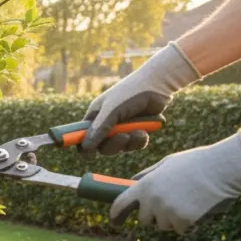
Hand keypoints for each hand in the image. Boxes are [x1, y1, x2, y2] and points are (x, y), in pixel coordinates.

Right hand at [82, 44, 198, 158]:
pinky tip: (144, 132)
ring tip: (138, 131)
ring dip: (128, 142)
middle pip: (101, 147)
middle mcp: (106, 123)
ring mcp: (121, 128)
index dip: (84, 147)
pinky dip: (139, 141)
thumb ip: (99, 129)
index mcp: (95, 116)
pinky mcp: (136, 131)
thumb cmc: (130, 93)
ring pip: (118, 148)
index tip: (90, 156)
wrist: (158, 84)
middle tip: (123, 137)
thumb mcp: (112, 110)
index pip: (82, 136)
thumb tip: (86, 147)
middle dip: (113, 145)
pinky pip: (133, 146)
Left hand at [110, 133, 240, 232]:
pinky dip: (188, 222)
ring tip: (188, 200)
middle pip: (144, 219)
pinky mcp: (183, 221)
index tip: (115, 221)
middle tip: (170, 203)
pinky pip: (180, 229)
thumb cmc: (195, 162)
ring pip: (163, 225)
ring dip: (172, 219)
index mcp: (144, 185)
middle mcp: (152, 201)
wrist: (222, 168)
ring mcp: (167, 212)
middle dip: (154, 215)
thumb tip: (132, 182)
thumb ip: (147, 175)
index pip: (120, 204)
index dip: (116, 214)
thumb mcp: (166, 163)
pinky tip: (197, 207)